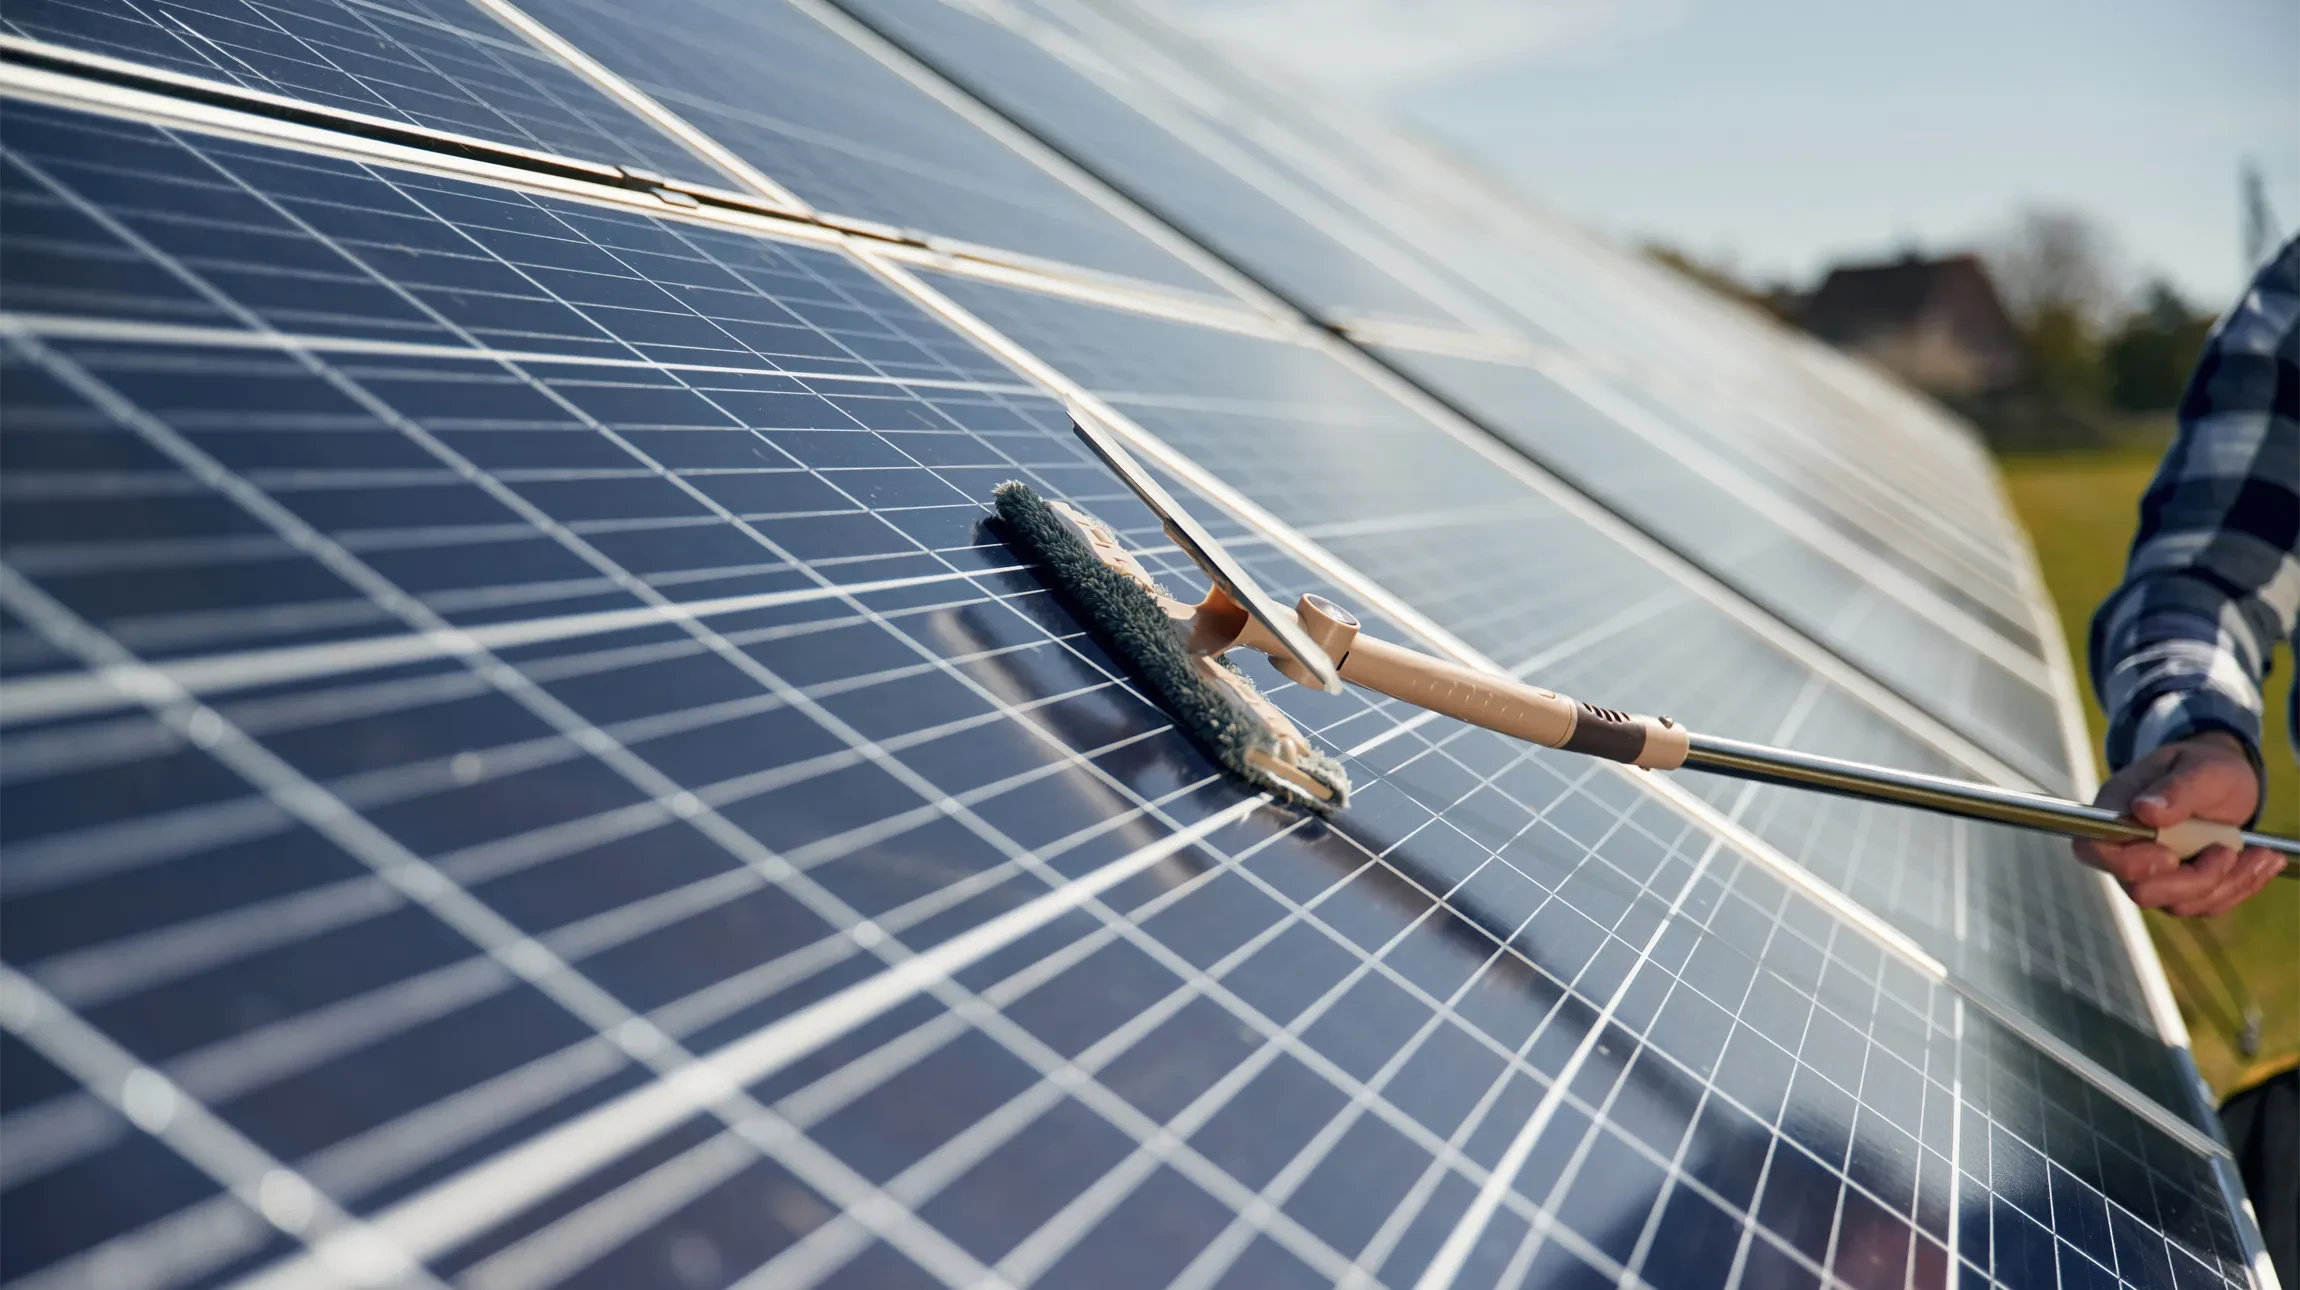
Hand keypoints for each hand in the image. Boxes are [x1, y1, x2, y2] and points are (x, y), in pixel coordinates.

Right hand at [2074, 732, 2281, 916]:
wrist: (2226, 783)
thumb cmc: (2206, 767)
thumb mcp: (2200, 768)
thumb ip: (2176, 789)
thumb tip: (2145, 810)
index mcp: (2116, 812)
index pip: (2095, 850)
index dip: (2128, 864)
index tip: (2171, 857)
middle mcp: (2127, 849)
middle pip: (2142, 891)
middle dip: (2195, 880)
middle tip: (2228, 851)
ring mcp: (2152, 874)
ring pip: (2180, 904)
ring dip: (2228, 884)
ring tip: (2262, 855)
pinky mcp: (2181, 889)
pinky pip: (2206, 905)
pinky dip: (2239, 888)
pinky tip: (2259, 863)